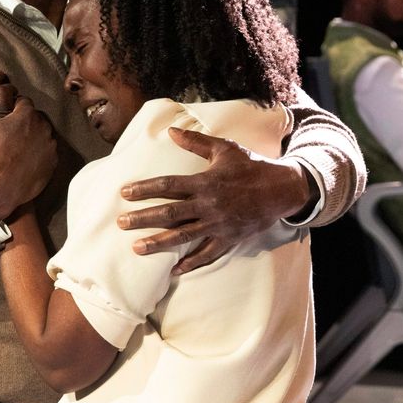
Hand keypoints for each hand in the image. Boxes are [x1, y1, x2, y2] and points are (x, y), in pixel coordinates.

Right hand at [0, 74, 57, 221]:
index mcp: (27, 115)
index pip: (23, 102)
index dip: (12, 108)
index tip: (5, 117)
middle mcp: (44, 128)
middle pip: (34, 118)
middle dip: (23, 122)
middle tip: (9, 133)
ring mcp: (50, 146)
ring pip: (42, 134)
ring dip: (32, 136)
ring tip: (16, 147)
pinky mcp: (53, 162)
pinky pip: (46, 151)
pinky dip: (38, 152)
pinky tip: (24, 159)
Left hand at [118, 128, 314, 274]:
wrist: (281, 189)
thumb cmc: (251, 166)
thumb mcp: (225, 149)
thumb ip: (196, 142)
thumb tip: (171, 131)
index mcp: (206, 182)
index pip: (168, 185)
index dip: (144, 188)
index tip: (125, 193)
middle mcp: (209, 205)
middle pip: (169, 213)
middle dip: (142, 218)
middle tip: (121, 223)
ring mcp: (218, 224)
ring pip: (183, 236)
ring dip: (158, 243)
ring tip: (137, 248)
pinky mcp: (229, 238)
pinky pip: (207, 254)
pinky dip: (191, 263)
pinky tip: (174, 270)